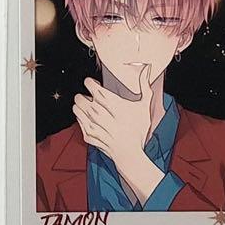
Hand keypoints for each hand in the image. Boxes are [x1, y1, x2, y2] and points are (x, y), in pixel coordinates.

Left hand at [72, 66, 164, 204]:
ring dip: (79, 105)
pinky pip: (78, 123)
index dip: (90, 83)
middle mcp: (100, 114)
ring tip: (84, 104)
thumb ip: (144, 87)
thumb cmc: (137, 131)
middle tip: (87, 95)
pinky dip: (80, 118)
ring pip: (78, 109)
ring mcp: (93, 126)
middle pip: (83, 98)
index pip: (93, 87)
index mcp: (113, 104)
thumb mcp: (144, 108)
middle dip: (83, 95)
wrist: (129, 154)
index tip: (91, 82)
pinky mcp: (89, 136)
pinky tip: (85, 117)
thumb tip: (146, 70)